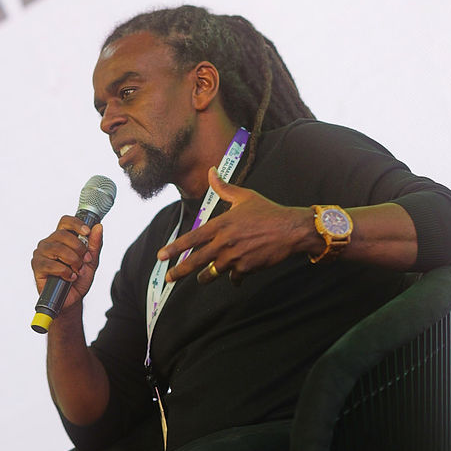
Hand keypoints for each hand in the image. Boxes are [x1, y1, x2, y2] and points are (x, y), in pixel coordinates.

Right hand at [31, 217, 103, 313]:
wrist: (72, 299)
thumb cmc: (79, 278)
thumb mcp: (91, 261)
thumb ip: (95, 245)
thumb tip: (98, 227)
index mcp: (61, 238)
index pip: (65, 222)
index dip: (76, 224)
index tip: (87, 232)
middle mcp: (49, 243)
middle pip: (62, 234)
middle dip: (78, 248)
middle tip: (85, 260)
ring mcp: (41, 254)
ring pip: (57, 248)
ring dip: (72, 260)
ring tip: (77, 271)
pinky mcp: (37, 266)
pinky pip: (51, 264)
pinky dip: (64, 271)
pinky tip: (69, 277)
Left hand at [158, 170, 310, 283]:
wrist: (290, 230)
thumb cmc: (268, 211)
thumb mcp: (245, 196)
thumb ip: (224, 188)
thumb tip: (211, 171)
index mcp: (221, 225)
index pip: (192, 238)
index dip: (175, 248)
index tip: (161, 256)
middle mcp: (224, 243)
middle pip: (196, 261)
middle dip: (180, 271)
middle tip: (169, 277)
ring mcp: (234, 258)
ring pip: (212, 272)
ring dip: (206, 277)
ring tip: (201, 279)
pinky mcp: (246, 269)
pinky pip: (233, 277)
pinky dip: (234, 277)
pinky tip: (236, 276)